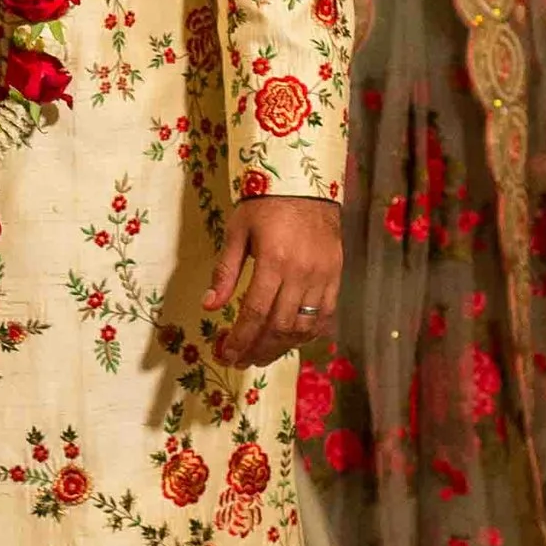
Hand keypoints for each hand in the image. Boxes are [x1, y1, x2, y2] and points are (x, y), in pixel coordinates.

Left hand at [206, 194, 341, 369]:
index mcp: (274, 260)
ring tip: (260, 355)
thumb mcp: (237, 232)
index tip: (225, 354)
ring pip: (304, 326)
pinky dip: (307, 334)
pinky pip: (324, 316)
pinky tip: (289, 340)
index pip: (255, 312)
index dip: (240, 338)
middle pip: (280, 326)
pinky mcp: (336, 276)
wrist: (305, 185)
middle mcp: (301, 272)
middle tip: (239, 360)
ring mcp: (323, 276)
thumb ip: (225, 271)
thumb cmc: (265, 206)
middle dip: (257, 349)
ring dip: (281, 347)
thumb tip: (209, 306)